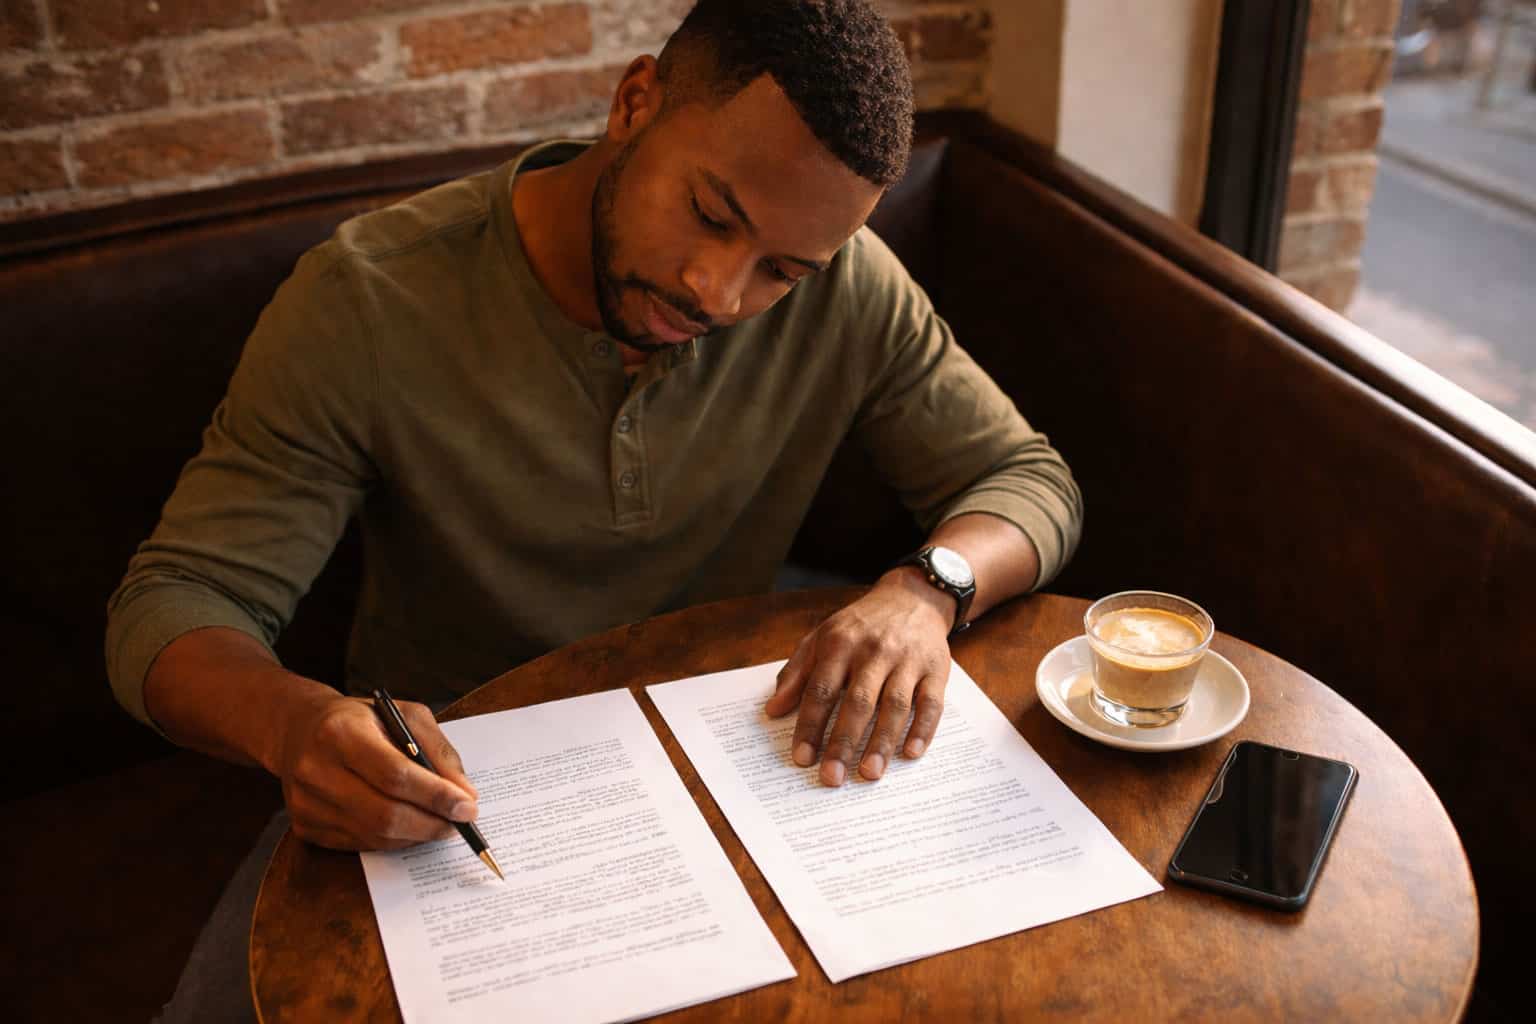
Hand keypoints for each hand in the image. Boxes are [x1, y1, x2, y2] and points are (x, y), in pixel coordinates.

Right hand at [270, 692, 478, 850]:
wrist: (300, 729)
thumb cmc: (361, 719)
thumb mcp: (404, 715)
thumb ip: (437, 751)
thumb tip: (465, 794)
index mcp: (340, 733)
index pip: (395, 775)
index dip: (436, 796)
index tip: (468, 807)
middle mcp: (315, 770)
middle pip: (384, 814)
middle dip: (431, 823)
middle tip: (460, 823)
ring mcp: (306, 803)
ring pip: (375, 835)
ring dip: (416, 835)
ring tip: (440, 823)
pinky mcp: (305, 827)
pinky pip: (360, 844)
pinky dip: (394, 840)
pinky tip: (410, 827)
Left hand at [765, 569, 953, 785]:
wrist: (913, 597)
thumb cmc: (860, 624)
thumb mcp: (822, 637)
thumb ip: (797, 673)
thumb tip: (773, 710)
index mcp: (840, 644)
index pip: (821, 690)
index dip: (810, 725)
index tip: (803, 758)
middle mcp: (874, 651)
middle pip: (857, 702)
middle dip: (843, 742)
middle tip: (832, 776)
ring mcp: (907, 660)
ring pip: (894, 705)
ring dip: (881, 742)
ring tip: (869, 773)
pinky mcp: (936, 669)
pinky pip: (931, 703)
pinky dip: (922, 729)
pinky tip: (910, 753)